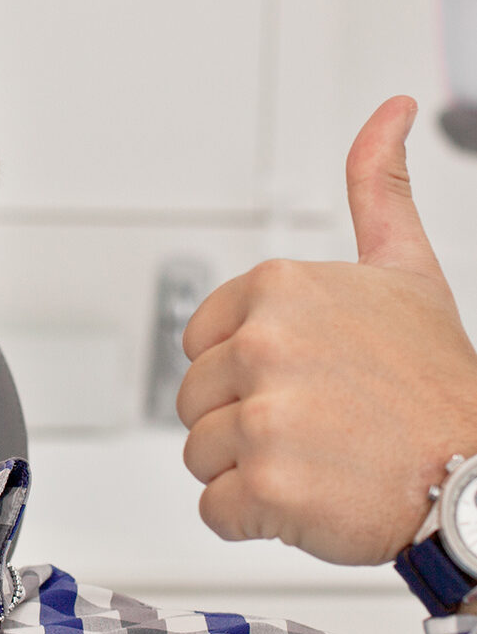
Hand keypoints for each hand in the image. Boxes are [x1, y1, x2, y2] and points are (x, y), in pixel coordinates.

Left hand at [177, 96, 476, 563]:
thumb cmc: (437, 385)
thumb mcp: (407, 270)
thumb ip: (379, 188)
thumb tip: (389, 112)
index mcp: (279, 286)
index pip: (202, 344)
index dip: (250, 373)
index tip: (309, 381)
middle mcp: (265, 342)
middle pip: (196, 400)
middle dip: (248, 424)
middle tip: (322, 427)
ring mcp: (264, 413)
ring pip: (201, 456)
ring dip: (251, 473)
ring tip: (320, 461)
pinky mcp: (264, 483)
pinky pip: (215, 511)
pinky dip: (255, 521)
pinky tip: (312, 499)